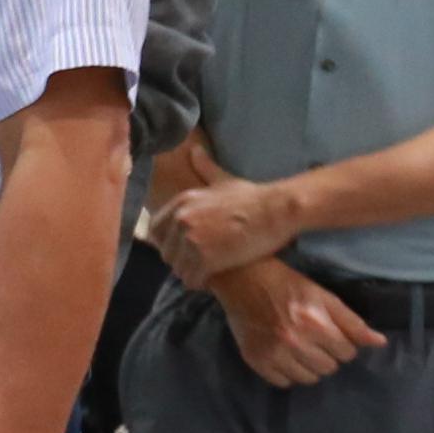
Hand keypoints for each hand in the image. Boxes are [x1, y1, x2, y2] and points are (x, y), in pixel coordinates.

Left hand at [148, 174, 301, 282]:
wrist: (277, 211)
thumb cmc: (254, 197)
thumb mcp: (224, 181)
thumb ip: (205, 169)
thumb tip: (194, 150)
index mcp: (180, 203)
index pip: (156, 232)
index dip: (171, 243)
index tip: (188, 247)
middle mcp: (180, 219)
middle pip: (166, 253)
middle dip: (181, 259)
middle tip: (202, 261)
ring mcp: (190, 238)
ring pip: (178, 268)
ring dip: (191, 272)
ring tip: (209, 270)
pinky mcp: (204, 257)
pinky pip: (191, 279)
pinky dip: (200, 282)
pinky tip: (213, 278)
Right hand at [215, 262, 385, 390]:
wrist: (242, 280)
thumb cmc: (287, 284)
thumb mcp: (324, 297)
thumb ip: (352, 322)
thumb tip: (380, 343)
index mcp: (316, 323)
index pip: (347, 352)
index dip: (343, 343)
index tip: (331, 334)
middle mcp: (294, 342)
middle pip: (329, 368)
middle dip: (327, 355)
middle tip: (314, 340)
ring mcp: (273, 353)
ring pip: (308, 378)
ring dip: (309, 366)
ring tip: (299, 349)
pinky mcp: (255, 361)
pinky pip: (283, 383)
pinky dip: (287, 373)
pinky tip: (283, 356)